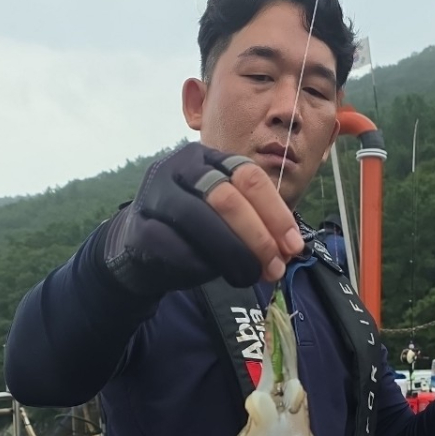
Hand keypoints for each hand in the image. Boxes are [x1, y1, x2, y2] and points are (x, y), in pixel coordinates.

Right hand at [103, 144, 304, 296]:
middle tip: (276, 267)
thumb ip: (257, 225)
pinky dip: (203, 267)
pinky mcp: (140, 228)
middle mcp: (180, 168)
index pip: (250, 177)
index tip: (294, 247)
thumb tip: (290, 249)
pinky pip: (178, 248)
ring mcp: (156, 195)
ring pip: (202, 220)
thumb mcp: (227, 218)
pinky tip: (216, 275)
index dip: (276, 214)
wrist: (141, 250)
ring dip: (234, 254)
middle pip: (228, 197)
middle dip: (258, 237)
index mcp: (209, 158)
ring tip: (250, 277)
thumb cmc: (194, 232)